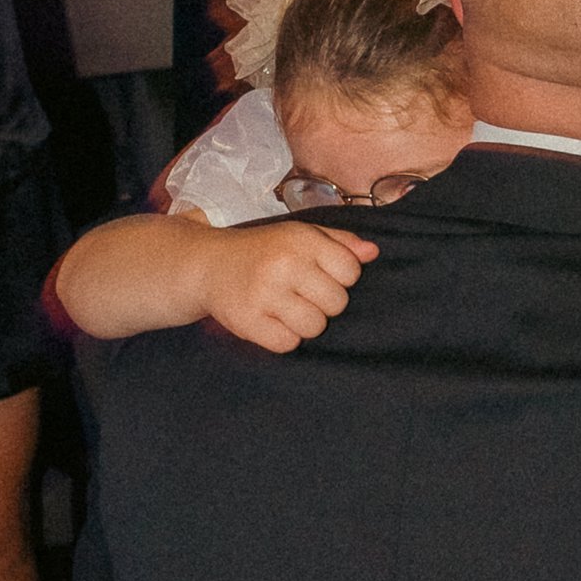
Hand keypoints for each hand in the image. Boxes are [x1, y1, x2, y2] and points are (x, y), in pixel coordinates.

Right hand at [199, 222, 375, 353]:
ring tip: (286, 309)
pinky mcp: (247, 321)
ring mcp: (263, 293)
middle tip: (300, 294)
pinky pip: (287, 344)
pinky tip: (271, 321)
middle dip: (323, 303)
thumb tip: (373, 253)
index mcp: (301, 240)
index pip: (350, 272)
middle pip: (336, 304)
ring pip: (314, 327)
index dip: (340, 279)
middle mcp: (283, 264)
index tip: (320, 276)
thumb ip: (339, 243)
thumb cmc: (264, 251)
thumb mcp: (300, 235)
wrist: (208, 264)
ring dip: (304, 324)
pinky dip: (282, 338)